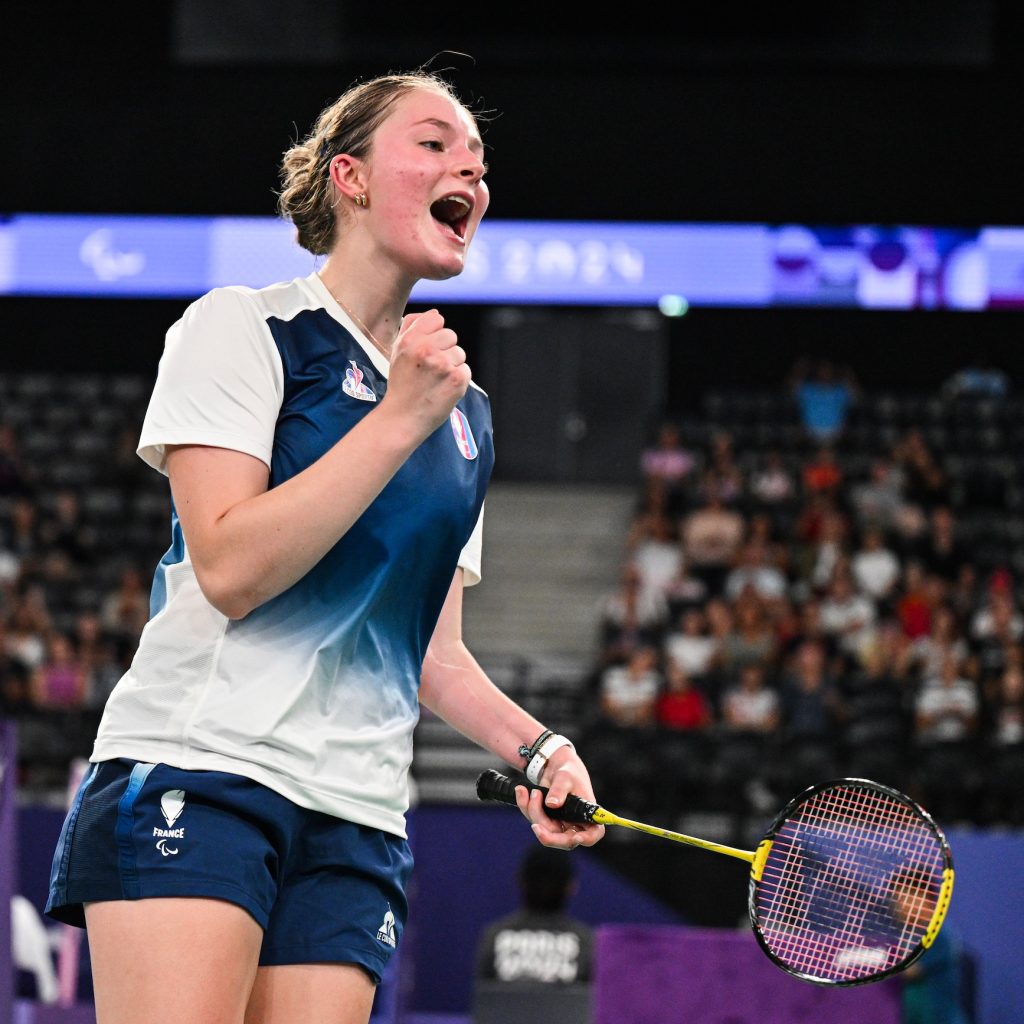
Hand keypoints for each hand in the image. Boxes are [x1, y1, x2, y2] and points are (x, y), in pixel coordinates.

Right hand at [383, 309, 470, 438]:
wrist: (403, 417)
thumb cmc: (401, 383)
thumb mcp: (398, 351)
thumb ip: (413, 327)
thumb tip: (436, 313)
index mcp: (410, 339)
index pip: (437, 319)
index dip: (434, 334)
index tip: (427, 349)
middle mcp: (426, 349)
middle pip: (451, 335)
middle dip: (444, 350)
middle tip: (431, 369)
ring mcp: (443, 364)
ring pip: (460, 353)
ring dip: (452, 365)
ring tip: (436, 380)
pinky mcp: (457, 379)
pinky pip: (466, 370)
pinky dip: (458, 380)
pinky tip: (443, 389)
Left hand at [514, 747, 605, 850]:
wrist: (555, 766)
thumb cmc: (568, 771)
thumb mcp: (565, 777)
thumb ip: (559, 789)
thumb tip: (552, 804)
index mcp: (587, 813)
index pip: (594, 833)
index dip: (587, 839)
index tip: (576, 837)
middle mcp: (575, 823)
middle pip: (564, 840)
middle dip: (548, 836)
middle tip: (535, 826)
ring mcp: (559, 824)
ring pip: (545, 830)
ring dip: (534, 811)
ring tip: (533, 791)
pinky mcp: (545, 820)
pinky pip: (533, 818)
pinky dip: (525, 805)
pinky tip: (522, 791)